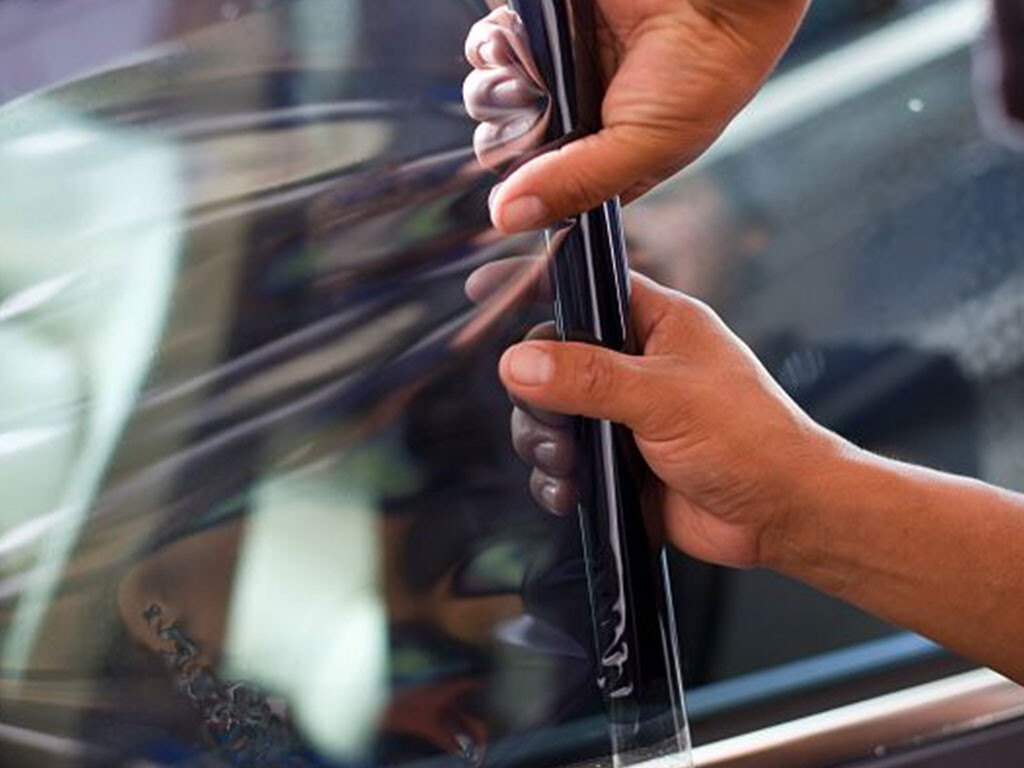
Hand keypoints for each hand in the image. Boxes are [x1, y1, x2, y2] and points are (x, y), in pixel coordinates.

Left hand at [465, 0, 808, 231]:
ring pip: (488, 98)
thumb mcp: (644, 147)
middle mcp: (573, 121)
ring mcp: (554, 74)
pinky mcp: (541, 29)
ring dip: (493, 90)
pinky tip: (512, 46)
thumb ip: (576, 184)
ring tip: (529, 77)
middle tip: (535, 116)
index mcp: (601, 162)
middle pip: (503, 147)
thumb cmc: (702, 71)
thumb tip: (508, 218)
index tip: (525, 176)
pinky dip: (492, 46)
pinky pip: (490, 46)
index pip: (537, 192)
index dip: (521, 188)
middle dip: (505, 137)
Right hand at [470, 260, 843, 568]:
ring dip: (543, 441)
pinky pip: (563, 462)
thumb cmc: (750, 439)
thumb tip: (519, 363)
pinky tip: (571, 492)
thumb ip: (587, 377)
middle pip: (550, 360)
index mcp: (656, 324)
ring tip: (567, 464)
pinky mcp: (617, 461)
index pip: (583, 286)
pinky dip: (556, 478)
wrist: (780, 514)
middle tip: (550, 421)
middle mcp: (634, 365)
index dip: (532, 283)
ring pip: (549, 414)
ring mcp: (624, 414)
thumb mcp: (664, 397)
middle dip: (534, 394)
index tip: (482, 289)